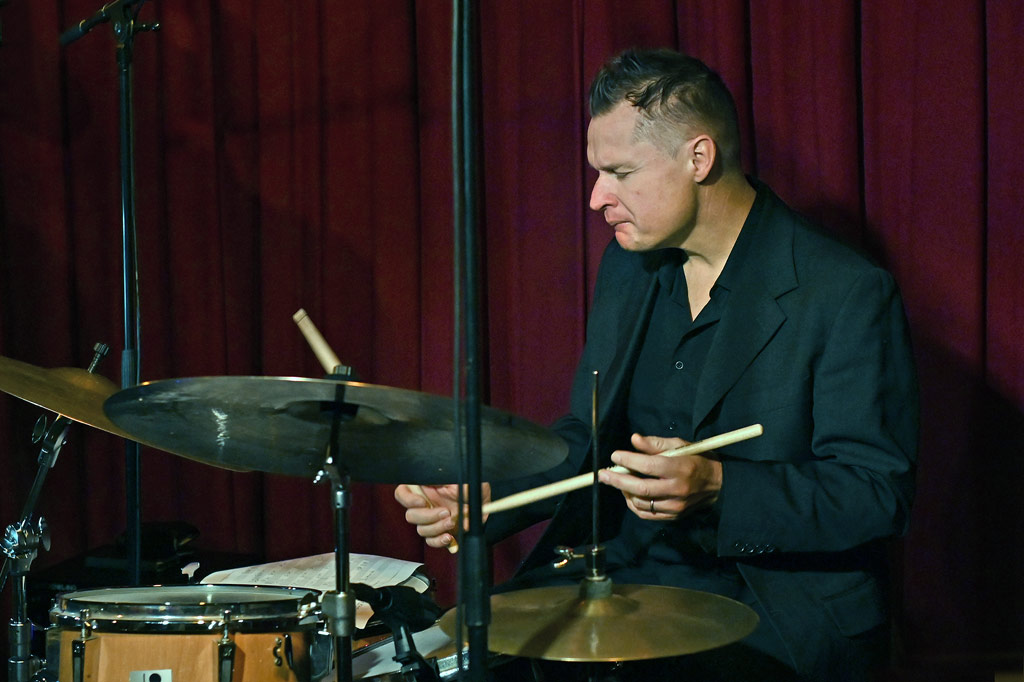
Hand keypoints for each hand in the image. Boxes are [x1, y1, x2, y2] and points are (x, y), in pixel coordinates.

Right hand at [394, 483, 491, 549]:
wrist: (488, 499)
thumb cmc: (473, 482)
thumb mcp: (459, 474)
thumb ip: (443, 479)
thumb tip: (436, 487)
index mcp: (425, 487)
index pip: (402, 493)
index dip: (407, 499)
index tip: (422, 502)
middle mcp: (427, 504)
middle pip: (411, 515)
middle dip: (428, 516)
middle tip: (445, 512)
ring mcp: (434, 519)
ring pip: (422, 530)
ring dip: (437, 528)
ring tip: (452, 521)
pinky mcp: (443, 532)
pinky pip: (434, 541)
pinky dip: (441, 541)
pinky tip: (449, 537)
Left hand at [598, 433, 721, 519]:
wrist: (717, 484)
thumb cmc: (696, 459)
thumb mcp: (680, 445)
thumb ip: (655, 444)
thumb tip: (634, 439)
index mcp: (680, 468)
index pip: (649, 465)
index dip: (629, 461)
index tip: (615, 456)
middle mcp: (678, 489)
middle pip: (641, 488)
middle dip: (618, 480)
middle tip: (602, 474)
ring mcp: (676, 505)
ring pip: (641, 503)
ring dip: (624, 492)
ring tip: (618, 481)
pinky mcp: (674, 516)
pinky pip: (647, 514)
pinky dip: (633, 505)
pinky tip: (628, 494)